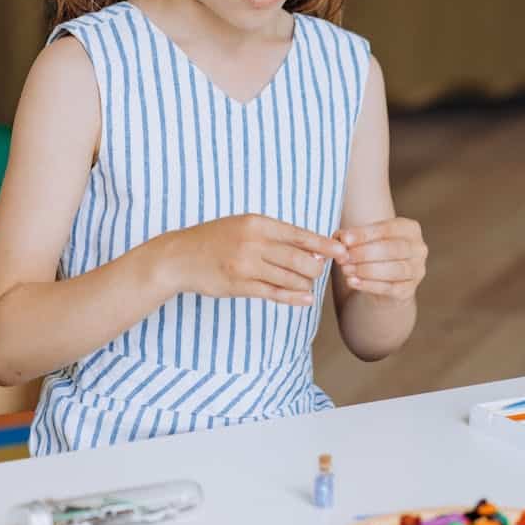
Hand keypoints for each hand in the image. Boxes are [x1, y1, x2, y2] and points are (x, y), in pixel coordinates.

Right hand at [173, 214, 348, 305]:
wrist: (181, 257)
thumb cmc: (217, 239)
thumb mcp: (245, 225)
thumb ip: (276, 235)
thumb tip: (312, 248)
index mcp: (258, 223)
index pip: (300, 234)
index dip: (324, 244)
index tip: (342, 251)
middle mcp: (254, 243)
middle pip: (299, 259)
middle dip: (316, 268)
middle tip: (318, 271)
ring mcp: (246, 266)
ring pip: (289, 278)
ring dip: (304, 284)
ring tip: (306, 284)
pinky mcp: (239, 286)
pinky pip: (274, 294)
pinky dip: (293, 298)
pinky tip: (305, 300)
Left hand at [335, 217, 426, 301]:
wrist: (384, 279)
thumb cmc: (374, 251)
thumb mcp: (365, 239)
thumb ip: (352, 236)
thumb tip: (339, 238)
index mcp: (410, 229)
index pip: (388, 229)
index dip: (365, 234)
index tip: (345, 239)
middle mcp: (419, 249)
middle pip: (392, 250)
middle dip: (365, 253)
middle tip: (344, 256)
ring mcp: (417, 271)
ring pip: (394, 270)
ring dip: (366, 270)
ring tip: (346, 269)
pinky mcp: (409, 290)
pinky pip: (389, 288)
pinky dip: (369, 285)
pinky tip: (352, 281)